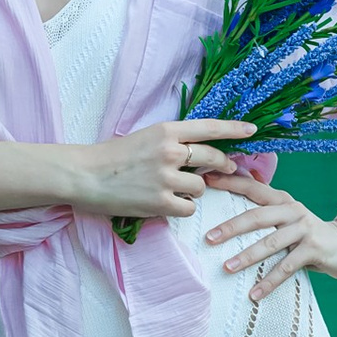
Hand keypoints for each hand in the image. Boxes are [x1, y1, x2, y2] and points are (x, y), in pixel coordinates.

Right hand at [74, 118, 255, 227]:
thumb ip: (171, 142)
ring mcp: (166, 177)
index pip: (209, 127)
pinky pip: (189, 208)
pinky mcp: (161, 202)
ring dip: (192, 191)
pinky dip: (181, 208)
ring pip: (201, 187)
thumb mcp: (144, 138)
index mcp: (166, 130)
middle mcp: (170, 151)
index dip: (234, 129)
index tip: (252, 131)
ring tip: (169, 190)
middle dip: (222, 166)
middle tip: (224, 170)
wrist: (84, 175)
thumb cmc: (111, 157)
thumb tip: (199, 155)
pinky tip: (163, 204)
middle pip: (213, 158)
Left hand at [200, 181, 336, 298]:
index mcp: (282, 200)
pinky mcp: (314, 249)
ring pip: (270, 243)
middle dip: (231, 227)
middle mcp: (293, 210)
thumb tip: (232, 205)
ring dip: (247, 256)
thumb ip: (265, 212)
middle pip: (257, 216)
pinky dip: (269, 282)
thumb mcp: (288, 218)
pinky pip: (286, 267)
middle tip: (209, 238)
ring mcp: (304, 229)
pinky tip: (254, 295)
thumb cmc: (308, 235)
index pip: (252, 187)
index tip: (205, 181)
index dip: (230, 183)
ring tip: (227, 268)